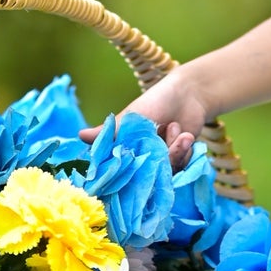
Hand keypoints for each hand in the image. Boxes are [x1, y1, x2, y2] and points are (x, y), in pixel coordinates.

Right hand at [78, 69, 209, 170]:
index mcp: (126, 148)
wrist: (189, 95)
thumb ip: (111, 130)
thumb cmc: (156, 101)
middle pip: (144, 175)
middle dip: (155, 158)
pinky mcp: (179, 162)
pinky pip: (182, 169)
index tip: (133, 163)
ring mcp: (160, 162)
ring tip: (174, 127)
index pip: (118, 168)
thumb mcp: (133, 116)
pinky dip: (184, 153)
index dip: (123, 170)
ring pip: (164, 172)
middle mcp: (141, 159)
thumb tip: (80, 135)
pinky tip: (186, 135)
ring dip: (174, 151)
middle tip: (161, 135)